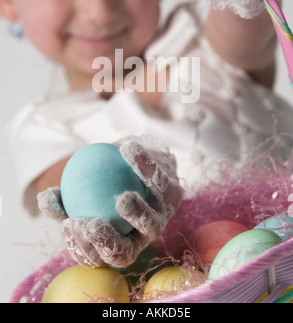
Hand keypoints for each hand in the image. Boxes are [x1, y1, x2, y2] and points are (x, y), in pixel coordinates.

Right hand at [37, 136, 182, 267]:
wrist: (136, 158)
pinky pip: (159, 179)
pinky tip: (127, 149)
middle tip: (91, 224)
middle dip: (108, 245)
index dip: (83, 249)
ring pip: (152, 225)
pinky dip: (144, 165)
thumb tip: (45, 199)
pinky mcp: (173, 192)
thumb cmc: (101, 181)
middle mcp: (139, 237)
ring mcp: (159, 216)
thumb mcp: (78, 190)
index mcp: (115, 241)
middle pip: (126, 253)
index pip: (97, 256)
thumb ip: (63, 198)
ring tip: (122, 199)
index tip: (68, 225)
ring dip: (137, 214)